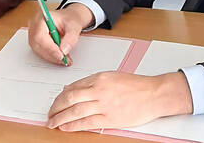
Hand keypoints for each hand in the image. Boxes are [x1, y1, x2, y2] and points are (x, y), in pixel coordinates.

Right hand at [28, 3, 92, 64]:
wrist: (69, 18)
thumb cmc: (70, 19)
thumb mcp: (74, 26)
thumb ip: (70, 38)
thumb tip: (63, 50)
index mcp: (42, 18)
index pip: (40, 35)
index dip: (49, 48)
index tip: (60, 55)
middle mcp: (35, 25)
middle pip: (37, 44)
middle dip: (51, 54)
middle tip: (64, 59)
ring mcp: (33, 33)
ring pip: (38, 50)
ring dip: (51, 57)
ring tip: (64, 58)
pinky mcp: (36, 40)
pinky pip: (40, 51)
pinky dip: (50, 56)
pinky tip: (59, 56)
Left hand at [47, 71, 192, 130]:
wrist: (154, 95)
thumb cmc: (136, 86)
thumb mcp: (112, 77)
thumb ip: (92, 82)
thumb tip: (73, 89)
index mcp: (99, 78)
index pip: (73, 87)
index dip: (60, 96)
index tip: (55, 102)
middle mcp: (99, 90)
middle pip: (69, 98)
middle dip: (56, 107)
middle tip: (49, 113)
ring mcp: (104, 105)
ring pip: (74, 111)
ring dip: (60, 118)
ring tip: (52, 123)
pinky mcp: (110, 119)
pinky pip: (86, 122)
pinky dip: (73, 125)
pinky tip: (65, 127)